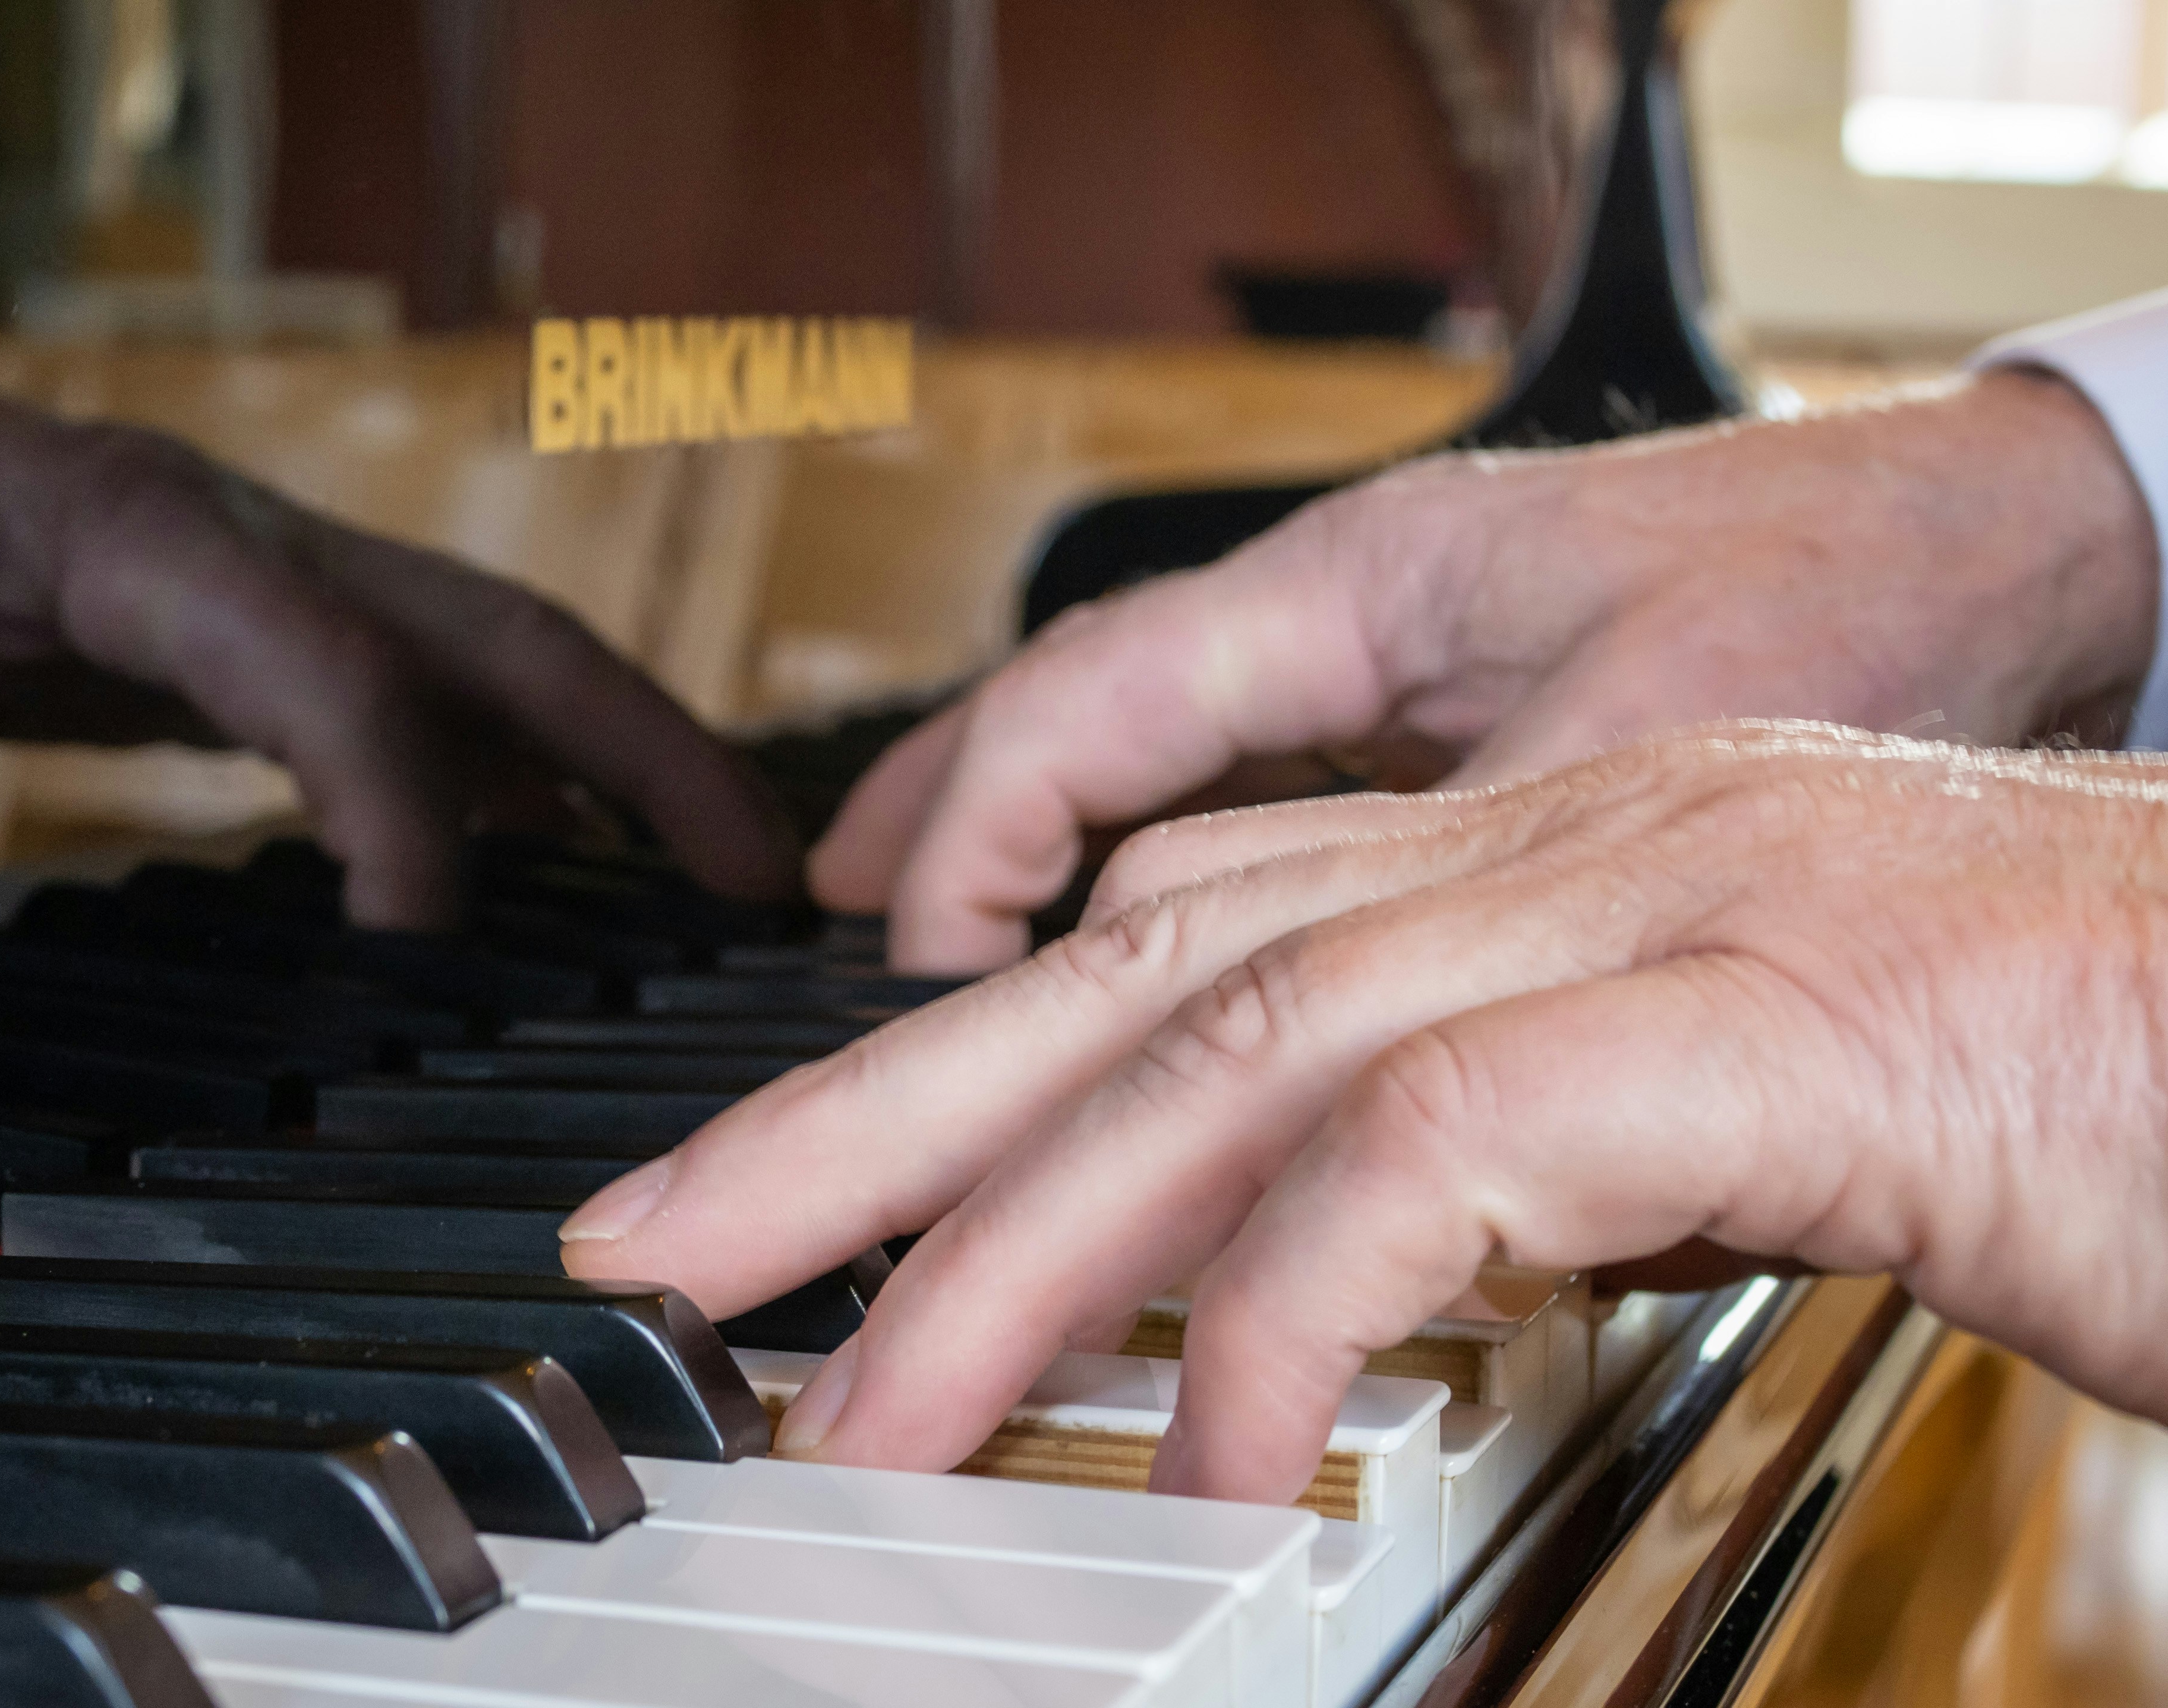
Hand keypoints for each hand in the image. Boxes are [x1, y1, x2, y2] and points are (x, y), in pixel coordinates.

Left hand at [0, 326, 800, 934]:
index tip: (421, 947)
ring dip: (631, 758)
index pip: (320, 657)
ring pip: (505, 656)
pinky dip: (542, 772)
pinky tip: (593, 870)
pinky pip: (446, 690)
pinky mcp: (280, 622)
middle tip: (760, 881)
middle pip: (491, 634)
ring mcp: (283, 575)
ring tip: (743, 886)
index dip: (396, 798)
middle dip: (638, 749)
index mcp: (128, 532)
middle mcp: (248, 541)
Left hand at [563, 724, 2167, 1504]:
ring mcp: (1687, 902)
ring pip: (1241, 1054)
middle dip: (866, 1130)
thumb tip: (1308, 1304)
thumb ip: (1518, 1168)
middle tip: (655, 1261)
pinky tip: (1217, 1466)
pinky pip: (1453, 1151)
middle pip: (1135, 970)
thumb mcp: (1733, 1131)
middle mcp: (1589, 838)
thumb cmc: (2096, 1104)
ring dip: (1017, 1255)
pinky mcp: (1795, 1020)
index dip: (948, 1062)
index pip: (1176, 930)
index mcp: (1564, 853)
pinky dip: (1296, 1308)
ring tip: (855, 1427)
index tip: (776, 1201)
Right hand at [814, 370, 2159, 970]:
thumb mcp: (1661, 749)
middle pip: (1060, 738)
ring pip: (1137, 776)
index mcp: (1357, 590)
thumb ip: (1506, 915)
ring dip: (1013, 883)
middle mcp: (1334, 620)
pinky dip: (1145, 895)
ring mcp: (1377, 674)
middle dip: (921, 862)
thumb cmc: (1853, 585)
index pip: (1086, 709)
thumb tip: (1404, 1139)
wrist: (1997, 536)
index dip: (975, 848)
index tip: (924, 983)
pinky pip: (1238, 811)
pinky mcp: (1432, 740)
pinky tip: (1126, 995)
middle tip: (827, 966)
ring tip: (911, 995)